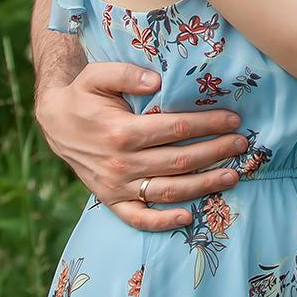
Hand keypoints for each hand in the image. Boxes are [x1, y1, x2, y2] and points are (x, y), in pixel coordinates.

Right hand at [34, 61, 247, 229]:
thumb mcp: (97, 74)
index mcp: (121, 131)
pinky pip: (138, 219)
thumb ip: (126, 74)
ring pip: (168, 191)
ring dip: (203, 185)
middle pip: (179, 161)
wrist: (54, 124)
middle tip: (242, 144)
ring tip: (233, 176)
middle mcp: (121, 163)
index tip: (233, 119)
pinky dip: (162, 223)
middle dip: (215, 152)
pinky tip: (188, 217)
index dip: (207, 124)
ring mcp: (116, 186)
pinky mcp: (110, 200)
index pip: (175, 129)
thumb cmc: (83, 95)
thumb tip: (157, 81)